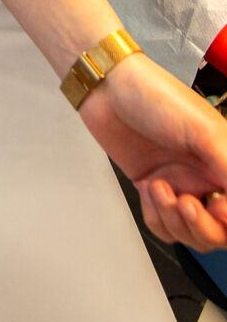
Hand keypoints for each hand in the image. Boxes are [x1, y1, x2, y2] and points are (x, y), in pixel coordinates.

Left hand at [76, 51, 226, 251]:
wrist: (107, 88)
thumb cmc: (155, 95)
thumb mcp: (201, 128)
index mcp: (226, 160)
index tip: (218, 208)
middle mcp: (207, 177)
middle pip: (219, 231)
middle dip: (202, 226)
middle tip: (185, 202)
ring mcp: (180, 184)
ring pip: (191, 233)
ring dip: (174, 219)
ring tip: (159, 187)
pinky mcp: (154, 190)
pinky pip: (164, 225)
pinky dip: (156, 216)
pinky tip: (148, 187)